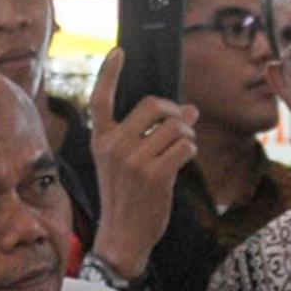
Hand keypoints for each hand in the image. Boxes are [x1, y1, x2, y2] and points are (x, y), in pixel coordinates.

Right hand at [88, 52, 194, 283]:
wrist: (121, 238)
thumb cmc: (126, 199)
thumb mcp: (125, 165)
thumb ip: (149, 136)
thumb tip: (190, 110)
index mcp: (100, 140)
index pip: (100, 99)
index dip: (109, 72)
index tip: (119, 52)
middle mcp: (113, 146)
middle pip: (154, 105)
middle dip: (175, 112)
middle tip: (181, 124)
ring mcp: (133, 160)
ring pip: (176, 126)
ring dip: (187, 135)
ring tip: (184, 148)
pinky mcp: (154, 175)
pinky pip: (185, 147)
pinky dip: (191, 150)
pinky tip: (185, 160)